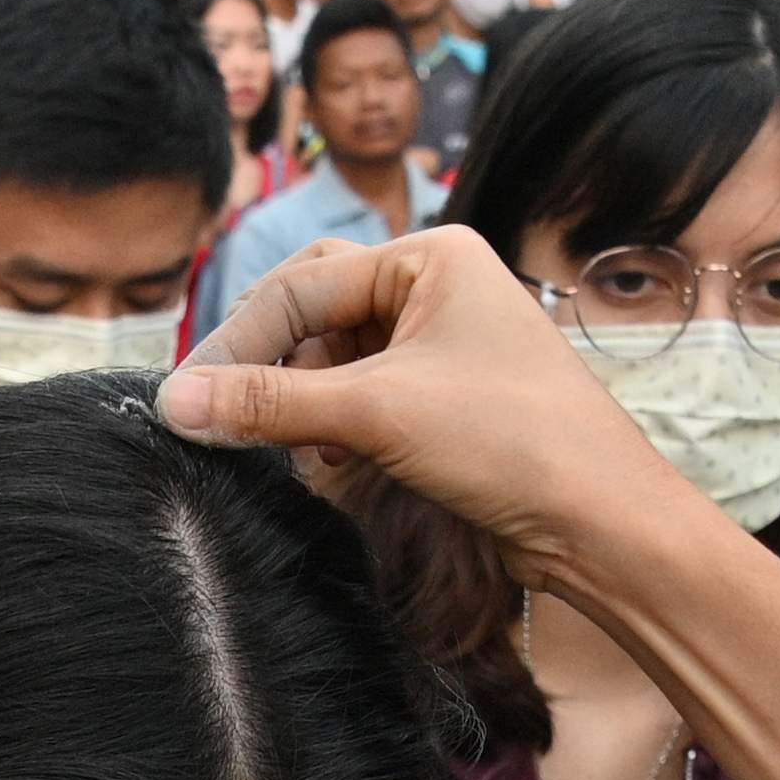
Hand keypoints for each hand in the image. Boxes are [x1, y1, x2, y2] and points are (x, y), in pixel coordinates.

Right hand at [162, 227, 695, 585]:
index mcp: (431, 258)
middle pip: (315, 311)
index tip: (185, 400)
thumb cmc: (513, 443)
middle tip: (225, 414)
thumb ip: (272, 404)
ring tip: (300, 450)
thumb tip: (178, 403)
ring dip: (304, 405)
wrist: (601, 521)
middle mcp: (437, 288)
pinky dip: (337, 428)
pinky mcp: (445, 398)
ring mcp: (442, 343)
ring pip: (335, 359)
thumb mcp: (377, 414)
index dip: (237, 344)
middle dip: (272, 365)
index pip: (302, 285)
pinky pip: (363, 397)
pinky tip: (340, 465)